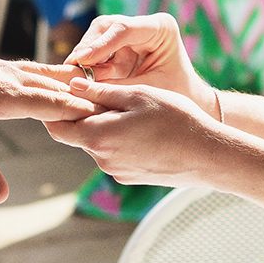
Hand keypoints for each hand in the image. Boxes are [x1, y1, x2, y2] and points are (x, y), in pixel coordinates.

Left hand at [0, 42, 94, 201]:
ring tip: (102, 91)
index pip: (46, 102)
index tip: (105, 117)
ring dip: (71, 83)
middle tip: (120, 104)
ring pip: (43, 75)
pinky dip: (52, 77)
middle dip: (83, 95)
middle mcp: (2, 76)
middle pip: (52, 85)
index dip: (75, 109)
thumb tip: (1, 195)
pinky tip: (61, 81)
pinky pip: (30, 72)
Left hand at [44, 82, 222, 188]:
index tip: (62, 91)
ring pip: (97, 143)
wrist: (208, 156)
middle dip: (82, 114)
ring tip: (130, 109)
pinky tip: (141, 129)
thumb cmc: (177, 120)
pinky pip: (113, 154)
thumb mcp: (139, 96)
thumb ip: (102, 92)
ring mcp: (115, 171)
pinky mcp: (129, 177)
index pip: (57, 125)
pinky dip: (118, 139)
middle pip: (76, 134)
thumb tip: (73, 85)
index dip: (55, 108)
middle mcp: (102, 159)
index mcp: (99, 136)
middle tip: (100, 93)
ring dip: (103, 126)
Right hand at [62, 14, 211, 110]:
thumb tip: (80, 88)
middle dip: (86, 50)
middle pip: (104, 28)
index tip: (80, 60)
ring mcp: (128, 34)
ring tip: (72, 79)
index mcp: (160, 28)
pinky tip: (76, 80)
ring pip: (95, 38)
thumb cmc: (173, 96)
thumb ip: (116, 86)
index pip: (124, 29)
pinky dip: (86, 67)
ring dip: (83, 59)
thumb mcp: (147, 91)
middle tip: (70, 72)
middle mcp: (142, 25)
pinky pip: (95, 52)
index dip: (100, 45)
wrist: (185, 102)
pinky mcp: (117, 46)